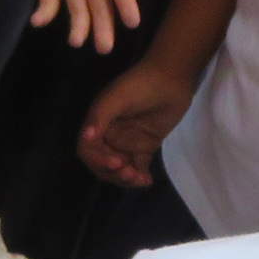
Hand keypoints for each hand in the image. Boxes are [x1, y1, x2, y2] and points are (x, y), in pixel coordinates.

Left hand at [30, 0, 141, 51]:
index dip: (126, 3)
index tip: (133, 23)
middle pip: (100, 6)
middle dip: (103, 26)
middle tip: (105, 49)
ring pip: (78, 10)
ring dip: (78, 27)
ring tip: (76, 41)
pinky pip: (48, 3)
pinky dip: (43, 14)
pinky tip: (37, 20)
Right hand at [79, 61, 197, 188]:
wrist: (171, 77)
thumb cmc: (141, 85)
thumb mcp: (118, 97)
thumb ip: (101, 117)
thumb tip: (86, 136)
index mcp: (99, 123)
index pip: (88, 149)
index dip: (97, 160)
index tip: (114, 162)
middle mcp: (110, 135)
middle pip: (102, 163)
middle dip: (112, 172)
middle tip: (128, 173)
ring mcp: (127, 142)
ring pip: (120, 169)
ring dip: (126, 178)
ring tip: (139, 179)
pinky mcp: (145, 146)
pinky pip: (139, 167)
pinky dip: (141, 177)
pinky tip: (147, 181)